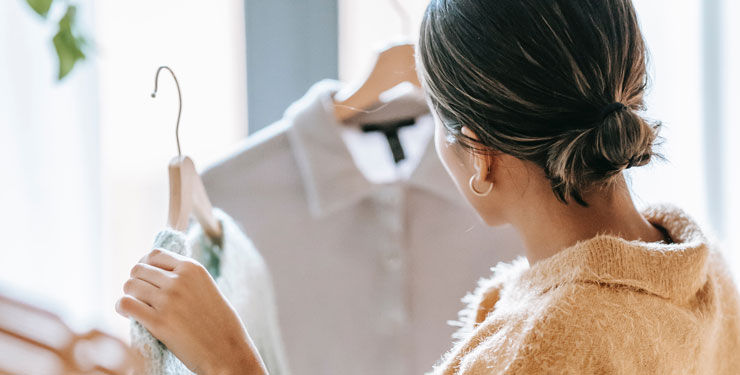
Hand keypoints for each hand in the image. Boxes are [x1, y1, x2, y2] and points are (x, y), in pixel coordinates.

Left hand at [116, 248, 266, 374]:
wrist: (227, 350)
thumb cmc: (219, 323)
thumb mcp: (206, 288)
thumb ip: (185, 278)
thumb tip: (157, 272)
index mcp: (192, 268)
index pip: (155, 254)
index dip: (145, 265)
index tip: (146, 277)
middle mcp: (179, 280)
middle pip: (138, 269)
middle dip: (136, 281)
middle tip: (141, 296)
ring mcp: (168, 300)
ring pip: (130, 286)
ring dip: (129, 295)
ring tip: (135, 306)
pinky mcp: (158, 322)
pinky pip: (126, 304)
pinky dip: (123, 307)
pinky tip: (128, 314)